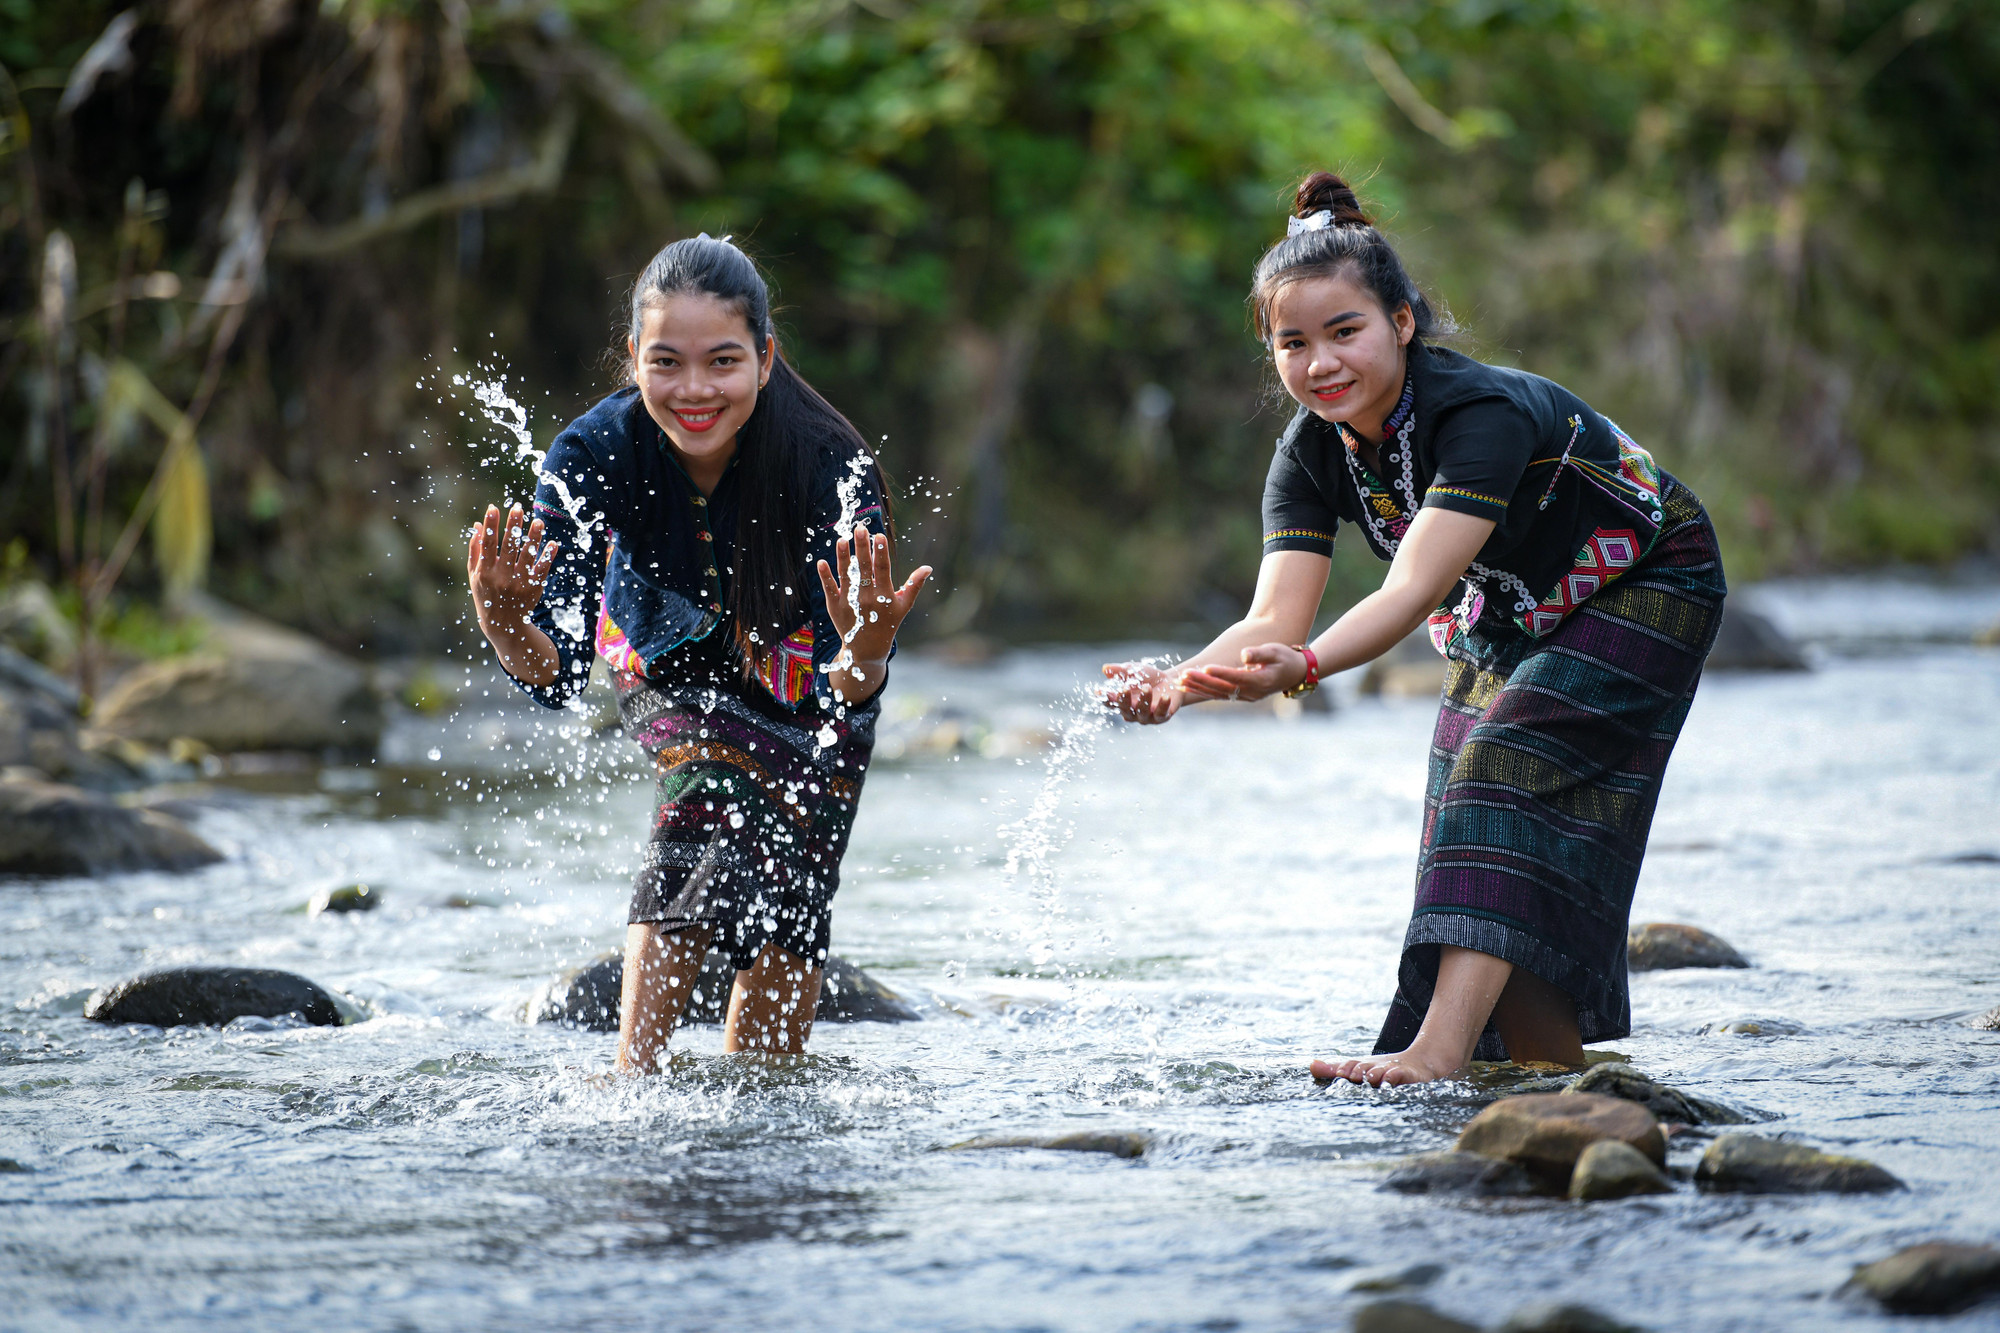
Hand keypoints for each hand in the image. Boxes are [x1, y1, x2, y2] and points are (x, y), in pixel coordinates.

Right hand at [467, 503, 555, 628]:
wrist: (503, 624)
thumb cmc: (486, 594)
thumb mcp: (474, 575)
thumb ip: (475, 550)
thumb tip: (476, 525)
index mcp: (485, 572)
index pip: (487, 544)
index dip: (490, 526)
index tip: (493, 507)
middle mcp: (502, 576)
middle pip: (509, 546)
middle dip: (513, 526)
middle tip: (518, 508)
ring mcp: (519, 582)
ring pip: (528, 555)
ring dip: (534, 537)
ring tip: (538, 521)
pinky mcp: (533, 587)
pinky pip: (542, 569)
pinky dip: (548, 556)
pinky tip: (553, 543)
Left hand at [816, 524, 930, 665]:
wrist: (867, 649)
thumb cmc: (888, 623)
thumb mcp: (903, 606)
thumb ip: (914, 585)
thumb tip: (928, 568)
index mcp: (885, 596)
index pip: (883, 570)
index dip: (881, 553)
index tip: (879, 536)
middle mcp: (867, 598)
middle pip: (864, 569)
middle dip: (862, 548)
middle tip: (859, 528)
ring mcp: (850, 602)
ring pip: (846, 575)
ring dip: (843, 557)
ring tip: (842, 539)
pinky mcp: (835, 606)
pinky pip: (829, 588)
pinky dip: (825, 576)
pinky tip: (821, 562)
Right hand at [1100, 661, 1181, 724]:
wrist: (1171, 682)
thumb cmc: (1149, 678)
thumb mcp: (1134, 671)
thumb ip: (1120, 671)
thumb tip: (1105, 669)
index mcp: (1123, 702)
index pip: (1111, 703)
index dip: (1104, 698)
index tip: (1099, 692)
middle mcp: (1133, 713)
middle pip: (1125, 710)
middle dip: (1124, 700)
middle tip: (1124, 688)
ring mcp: (1147, 717)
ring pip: (1142, 712)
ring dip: (1144, 699)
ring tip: (1146, 687)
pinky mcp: (1162, 717)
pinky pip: (1161, 714)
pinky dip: (1162, 705)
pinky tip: (1165, 696)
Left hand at [1179, 643, 1305, 703]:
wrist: (1296, 672)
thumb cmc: (1285, 657)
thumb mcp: (1275, 651)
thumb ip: (1259, 653)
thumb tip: (1244, 655)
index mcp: (1261, 681)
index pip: (1237, 677)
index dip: (1221, 673)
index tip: (1206, 667)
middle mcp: (1252, 692)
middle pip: (1223, 688)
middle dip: (1202, 682)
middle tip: (1184, 675)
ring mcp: (1246, 696)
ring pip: (1219, 694)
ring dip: (1199, 688)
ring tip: (1181, 683)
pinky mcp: (1242, 696)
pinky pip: (1220, 695)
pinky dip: (1204, 691)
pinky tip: (1190, 687)